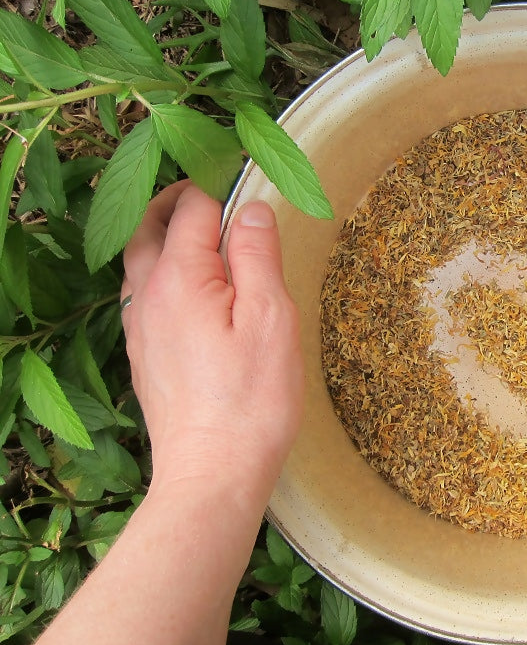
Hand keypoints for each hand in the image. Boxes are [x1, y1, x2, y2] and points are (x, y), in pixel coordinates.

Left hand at [121, 181, 302, 502]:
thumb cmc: (251, 399)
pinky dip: (160, 270)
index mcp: (181, 277)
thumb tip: (251, 208)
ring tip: (199, 232)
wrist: (212, 472)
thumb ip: (256, 255)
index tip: (245, 173)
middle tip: (211, 190)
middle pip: (149, 226)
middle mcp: (148, 296)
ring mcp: (140, 328)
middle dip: (177, 200)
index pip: (193, 207)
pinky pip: (141, 294)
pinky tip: (189, 288)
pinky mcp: (143, 356)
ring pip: (138, 260)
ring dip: (163, 234)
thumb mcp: (270, 318)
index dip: (219, 183)